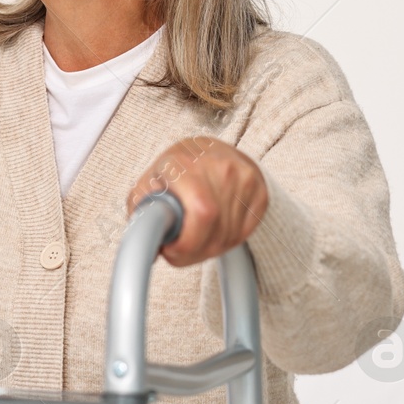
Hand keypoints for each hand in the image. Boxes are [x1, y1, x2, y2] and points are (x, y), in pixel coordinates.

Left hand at [126, 137, 267, 266]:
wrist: (206, 151)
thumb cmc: (171, 173)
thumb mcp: (146, 187)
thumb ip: (142, 215)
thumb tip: (150, 249)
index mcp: (185, 163)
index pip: (202, 212)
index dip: (187, 243)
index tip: (170, 249)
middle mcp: (220, 166)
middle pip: (216, 232)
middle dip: (194, 252)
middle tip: (178, 250)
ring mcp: (244, 178)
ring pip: (230, 237)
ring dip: (209, 249)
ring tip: (193, 237)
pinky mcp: (261, 191)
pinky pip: (245, 233)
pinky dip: (227, 241)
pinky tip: (212, 230)